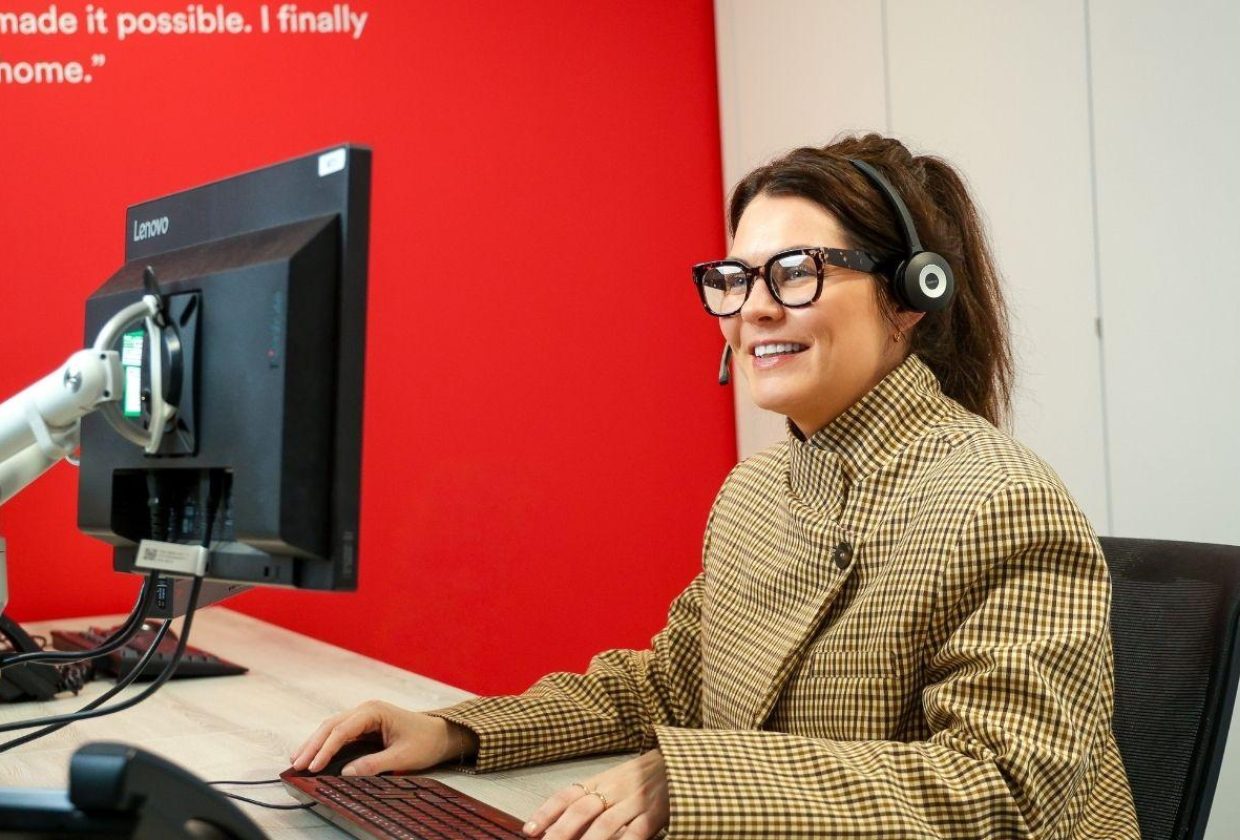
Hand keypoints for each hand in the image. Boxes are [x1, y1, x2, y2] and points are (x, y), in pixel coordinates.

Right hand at [289, 700, 476, 775]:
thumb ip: (374, 764)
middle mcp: (366, 710)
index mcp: (374, 711)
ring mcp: (364, 716)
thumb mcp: (402, 757)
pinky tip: (313, 755)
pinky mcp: (364, 726)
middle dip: (313, 745)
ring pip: (332, 728)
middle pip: (331, 726)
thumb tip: (345, 773)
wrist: (441, 735)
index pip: (342, 730)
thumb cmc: (425, 742)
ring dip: (315, 744)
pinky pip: (340, 733)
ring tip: (296, 760)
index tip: (313, 767)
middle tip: (296, 765)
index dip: (325, 749)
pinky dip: (325, 744)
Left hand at [523, 749, 668, 839]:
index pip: (568, 795)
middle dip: (560, 831)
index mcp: (602, 780)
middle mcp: (615, 788)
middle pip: (581, 810)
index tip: (529, 830)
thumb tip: (564, 820)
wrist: (681, 761)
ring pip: (605, 823)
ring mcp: (635, 800)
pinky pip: (636, 832)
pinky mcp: (656, 813)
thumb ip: (595, 796)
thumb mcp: (617, 779)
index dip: (546, 813)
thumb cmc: (645, 775)